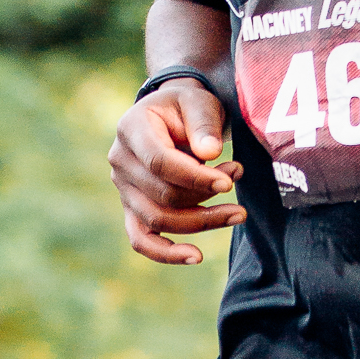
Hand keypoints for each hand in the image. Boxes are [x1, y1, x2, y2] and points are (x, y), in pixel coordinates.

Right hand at [109, 82, 242, 264]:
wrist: (174, 116)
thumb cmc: (188, 107)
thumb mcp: (199, 101)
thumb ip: (203, 124)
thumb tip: (209, 153)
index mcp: (131, 129)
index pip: (160, 162)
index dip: (195, 177)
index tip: (227, 183)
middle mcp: (120, 161)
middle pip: (162, 195)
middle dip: (206, 199)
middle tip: (239, 189)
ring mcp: (124, 188)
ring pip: (158, 219)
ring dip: (202, 222)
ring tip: (237, 213)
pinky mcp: (133, 208)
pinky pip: (141, 239)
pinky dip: (165, 253)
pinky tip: (195, 257)